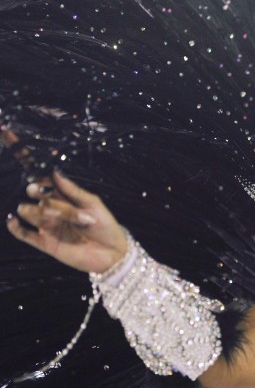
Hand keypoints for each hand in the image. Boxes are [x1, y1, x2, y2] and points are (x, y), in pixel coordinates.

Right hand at [3, 125, 127, 272]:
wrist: (111, 254)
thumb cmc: (105, 225)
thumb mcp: (93, 203)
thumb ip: (72, 189)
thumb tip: (53, 171)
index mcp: (62, 194)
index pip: (38, 172)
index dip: (23, 155)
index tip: (7, 133)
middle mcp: (50, 207)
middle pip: (35, 192)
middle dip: (44, 194)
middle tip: (59, 202)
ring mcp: (45, 224)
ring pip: (29, 211)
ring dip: (45, 214)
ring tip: (69, 222)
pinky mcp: (44, 242)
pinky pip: (23, 233)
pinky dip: (16, 226)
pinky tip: (14, 220)